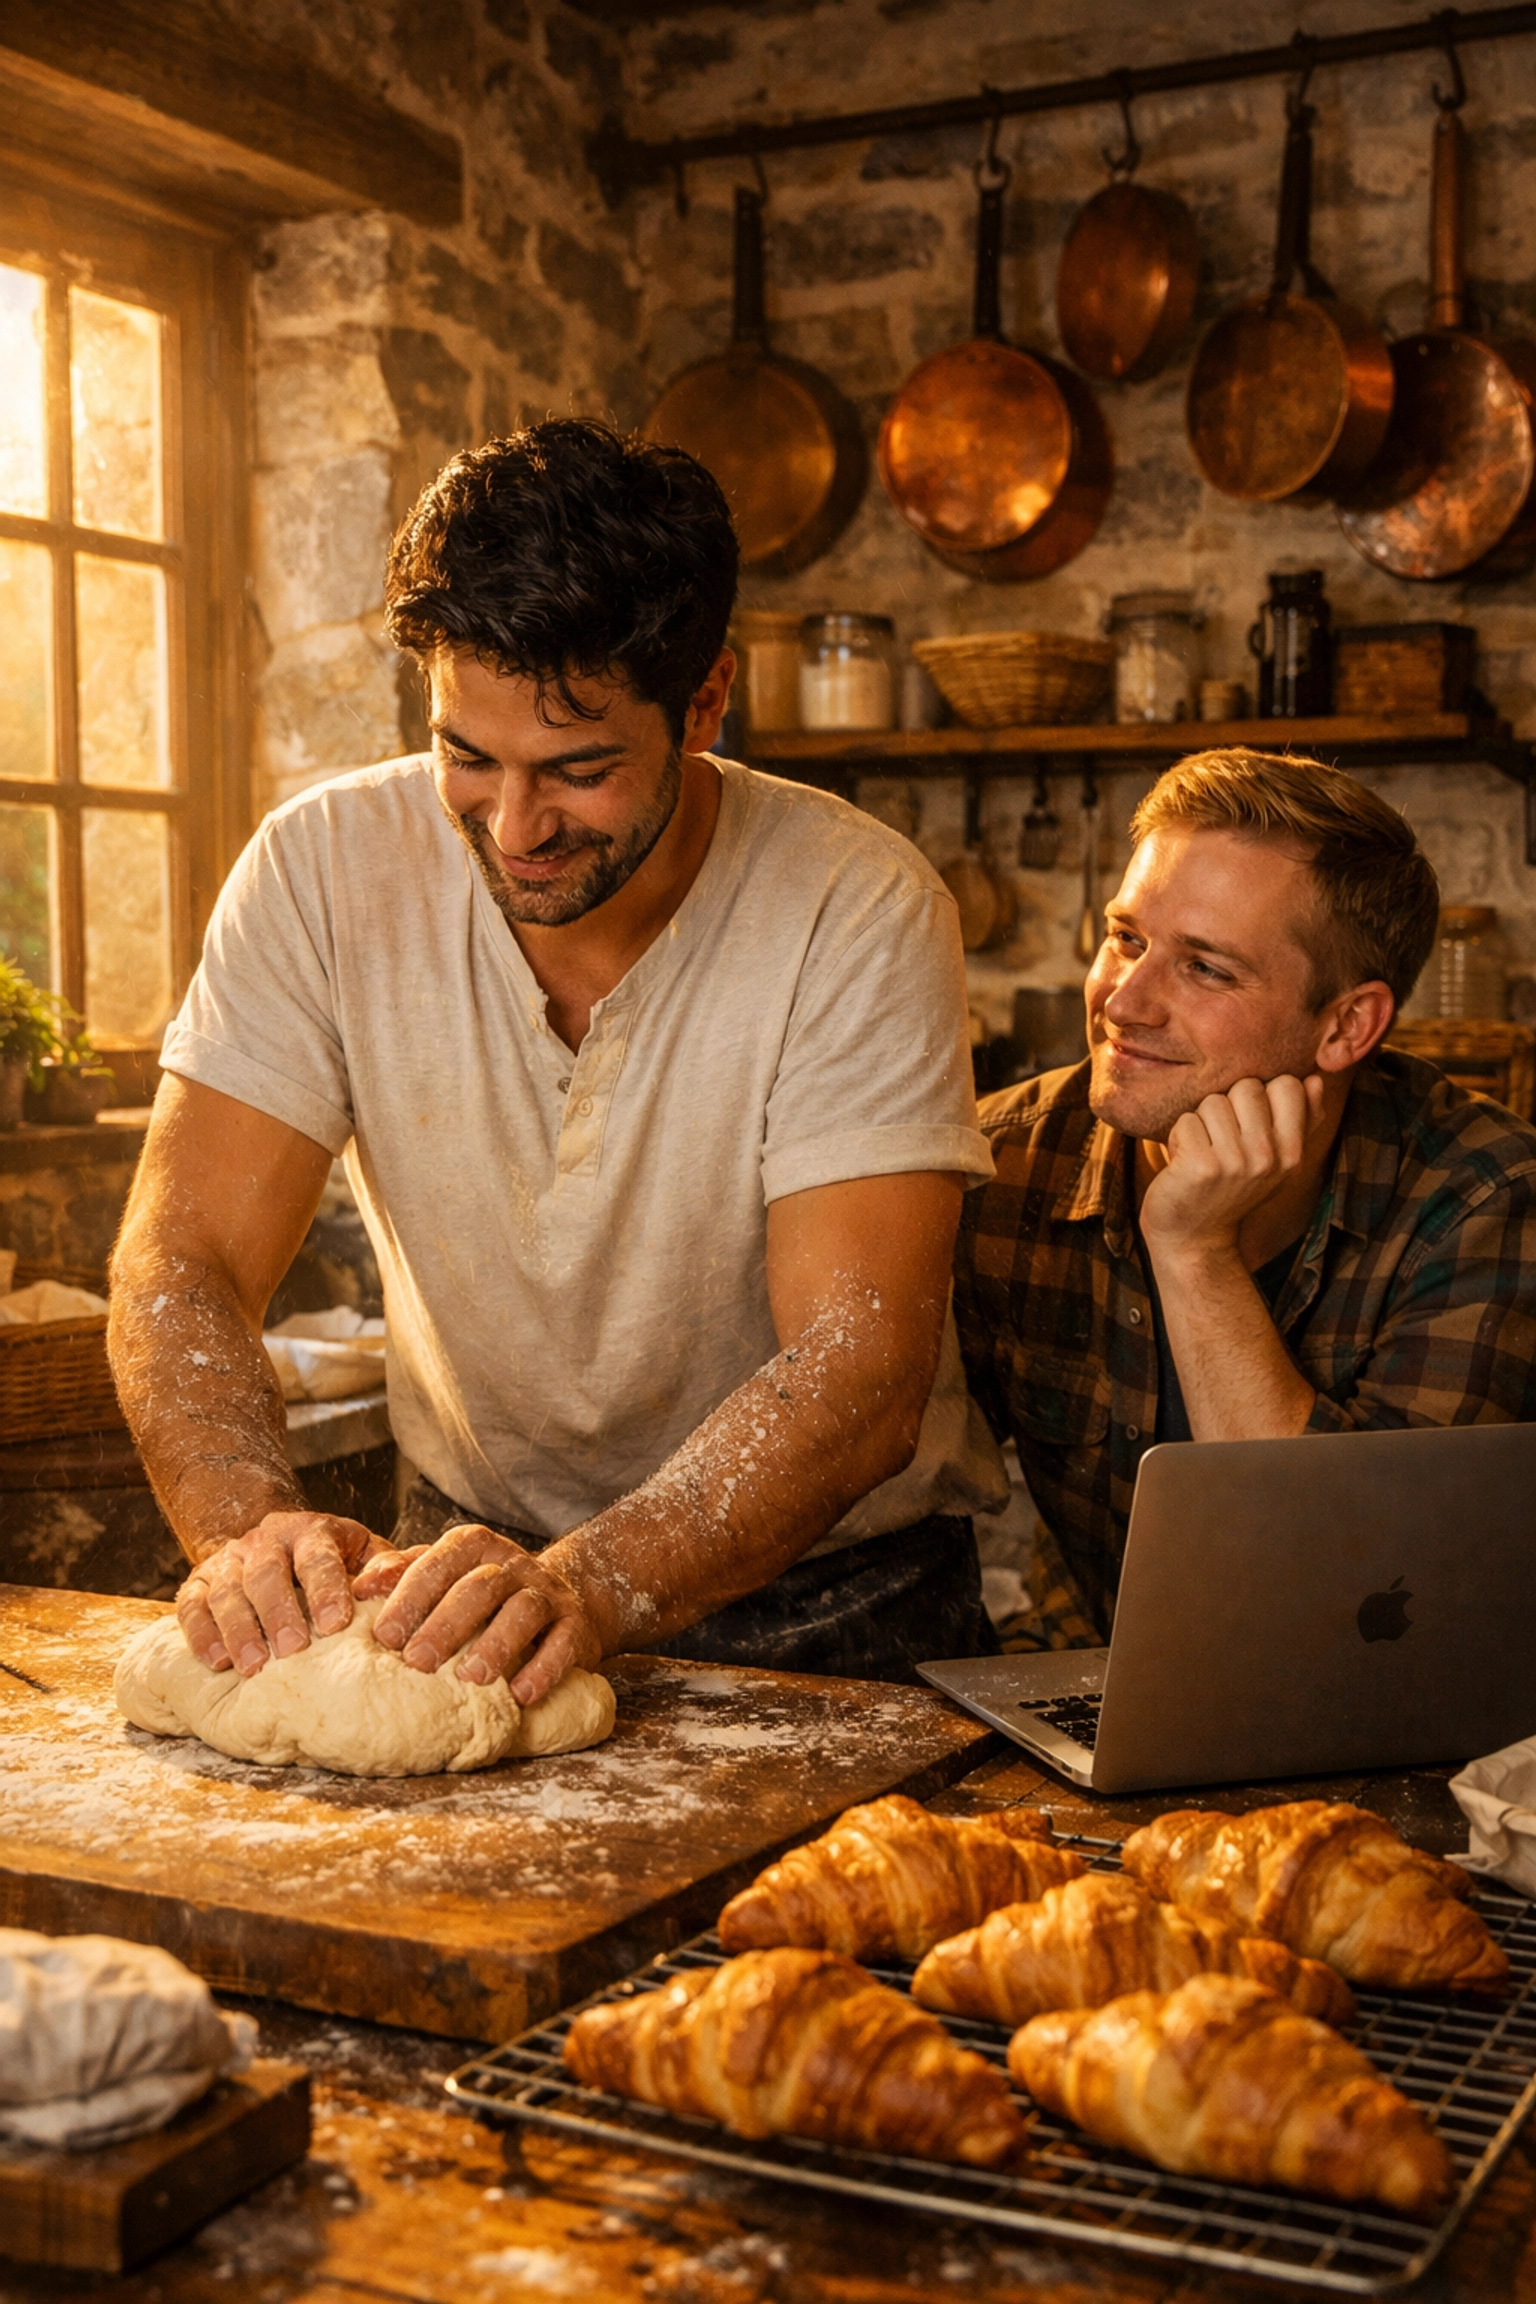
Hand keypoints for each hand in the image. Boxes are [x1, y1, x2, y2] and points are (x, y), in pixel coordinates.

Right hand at [177, 1511, 395, 1674]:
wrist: (278, 1542)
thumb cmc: (334, 1561)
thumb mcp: (365, 1554)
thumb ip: (385, 1567)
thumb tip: (385, 1585)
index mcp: (310, 1531)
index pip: (317, 1555)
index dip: (325, 1588)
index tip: (335, 1623)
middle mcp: (265, 1540)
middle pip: (266, 1573)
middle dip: (279, 1613)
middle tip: (293, 1650)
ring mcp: (228, 1560)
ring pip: (227, 1590)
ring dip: (239, 1630)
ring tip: (253, 1666)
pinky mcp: (199, 1582)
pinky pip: (192, 1606)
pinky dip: (201, 1634)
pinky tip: (216, 1662)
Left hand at [367, 1523, 602, 1704]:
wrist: (564, 1597)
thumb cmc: (485, 1595)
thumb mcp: (445, 1575)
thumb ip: (405, 1575)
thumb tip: (358, 1587)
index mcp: (473, 1546)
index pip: (438, 1563)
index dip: (410, 1598)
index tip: (384, 1637)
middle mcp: (512, 1563)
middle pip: (479, 1586)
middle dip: (446, 1624)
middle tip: (417, 1662)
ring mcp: (547, 1592)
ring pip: (523, 1608)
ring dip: (496, 1643)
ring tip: (471, 1678)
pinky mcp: (576, 1624)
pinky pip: (565, 1641)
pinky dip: (544, 1667)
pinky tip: (521, 1694)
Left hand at [1139, 1074, 1326, 1262]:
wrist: (1194, 1238)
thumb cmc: (1231, 1189)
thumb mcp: (1275, 1160)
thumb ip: (1300, 1120)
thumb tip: (1316, 1079)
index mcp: (1293, 1152)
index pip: (1288, 1085)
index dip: (1262, 1095)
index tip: (1249, 1123)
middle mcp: (1269, 1157)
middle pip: (1247, 1086)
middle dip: (1227, 1106)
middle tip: (1221, 1141)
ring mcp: (1235, 1162)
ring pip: (1213, 1101)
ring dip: (1200, 1123)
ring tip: (1203, 1152)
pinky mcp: (1200, 1166)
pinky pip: (1186, 1120)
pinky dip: (1179, 1137)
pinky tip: (1184, 1162)